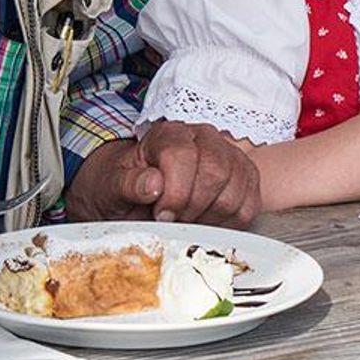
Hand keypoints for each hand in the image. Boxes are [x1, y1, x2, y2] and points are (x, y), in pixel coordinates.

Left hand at [74, 121, 262, 226]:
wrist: (138, 196)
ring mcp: (230, 157)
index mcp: (169, 134)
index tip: (160, 216)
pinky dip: (228, 225)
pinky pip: (249, 208)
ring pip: (235, 193)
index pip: (183, 156)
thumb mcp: (111, 187)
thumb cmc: (126, 188)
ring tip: (187, 222)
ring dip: (210, 218)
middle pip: (216, 173)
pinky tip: (206, 224)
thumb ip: (127, 184)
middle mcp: (204, 137)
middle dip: (193, 207)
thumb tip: (152, 184)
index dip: (174, 193)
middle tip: (174, 222)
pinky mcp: (246, 179)